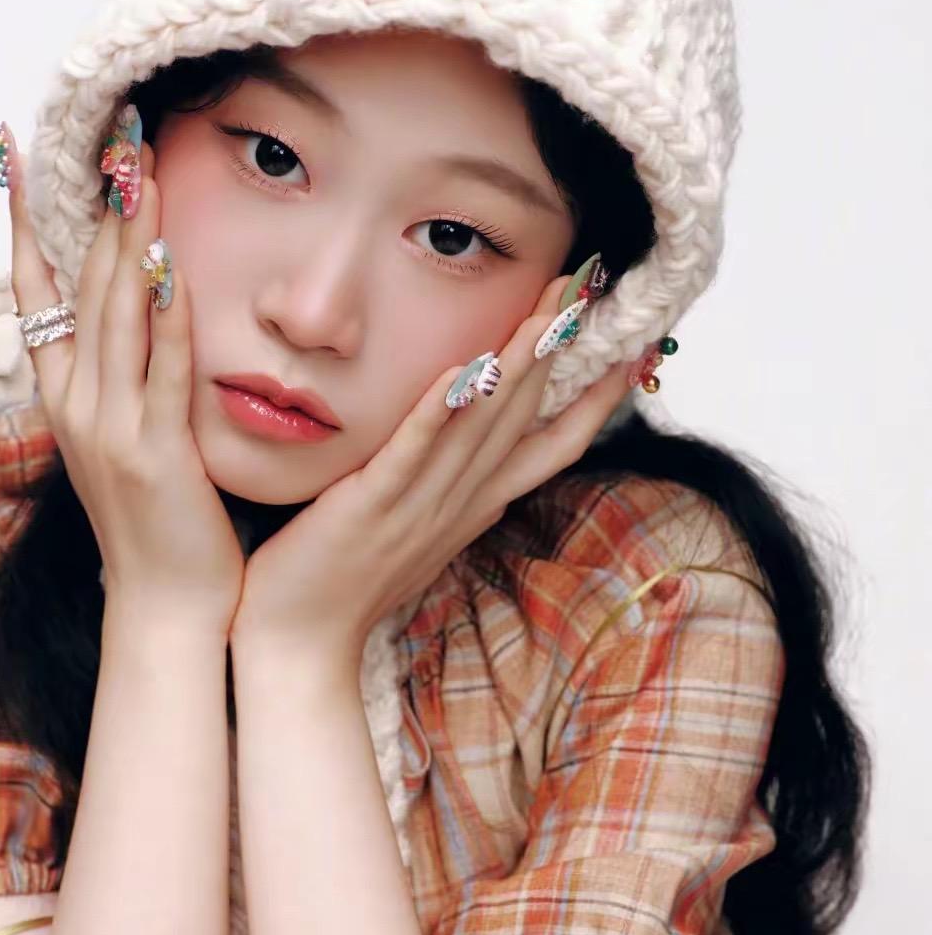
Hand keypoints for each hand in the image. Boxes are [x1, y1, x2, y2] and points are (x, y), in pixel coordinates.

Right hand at [6, 131, 243, 632]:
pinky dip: (165, 316)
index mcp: (65, 403)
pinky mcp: (154, 452)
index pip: (38, 297)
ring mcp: (110, 429)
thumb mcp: (125, 445)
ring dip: (129, 240)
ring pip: (115, 316)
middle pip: (80, 289)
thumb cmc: (157, 524)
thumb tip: (140, 322)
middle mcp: (76, 407)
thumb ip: (125, 384)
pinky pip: (159, 370)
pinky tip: (172, 265)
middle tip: (112, 139)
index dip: (29, 227)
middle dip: (97, 211)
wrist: (166, 605)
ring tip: (139, 173)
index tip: (22, 162)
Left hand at [229, 272, 631, 663]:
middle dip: (558, 351)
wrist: (302, 644)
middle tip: (587, 290)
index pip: (551, 446)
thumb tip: (469, 449)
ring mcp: (419, 508)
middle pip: (523, 419)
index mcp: (474, 507)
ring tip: (549, 313)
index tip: (632, 350)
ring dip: (516, 367)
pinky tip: (462, 371)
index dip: (594, 399)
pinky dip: (439, 414)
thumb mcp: (416, 531)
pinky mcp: (371, 509)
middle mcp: (460, 504)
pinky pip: (411, 454)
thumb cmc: (346, 582)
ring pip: (481, 429)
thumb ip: (446, 487)